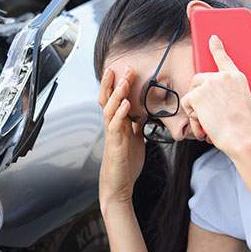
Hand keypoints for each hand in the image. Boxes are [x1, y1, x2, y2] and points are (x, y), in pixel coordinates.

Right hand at [98, 66, 145, 208]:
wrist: (119, 184)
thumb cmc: (126, 163)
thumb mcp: (134, 139)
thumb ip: (136, 126)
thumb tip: (143, 114)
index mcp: (117, 124)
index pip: (113, 99)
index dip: (116, 84)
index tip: (124, 70)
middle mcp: (112, 126)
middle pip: (107, 99)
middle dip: (114, 83)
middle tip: (123, 67)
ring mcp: (112, 134)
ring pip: (109, 108)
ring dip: (117, 93)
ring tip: (124, 80)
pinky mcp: (114, 144)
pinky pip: (115, 125)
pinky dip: (120, 113)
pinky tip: (125, 104)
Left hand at [181, 35, 250, 153]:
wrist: (241, 136)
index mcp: (238, 77)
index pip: (224, 58)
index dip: (216, 47)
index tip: (211, 38)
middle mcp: (222, 77)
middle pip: (199, 79)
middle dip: (198, 95)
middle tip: (206, 111)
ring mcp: (209, 84)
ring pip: (191, 92)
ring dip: (195, 107)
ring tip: (207, 119)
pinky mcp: (197, 94)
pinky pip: (186, 103)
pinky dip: (191, 115)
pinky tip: (202, 122)